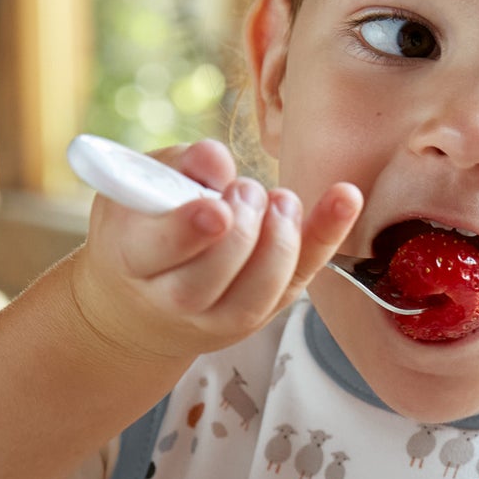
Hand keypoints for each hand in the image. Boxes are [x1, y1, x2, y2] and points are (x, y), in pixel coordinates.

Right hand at [68, 137, 361, 373]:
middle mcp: (174, 301)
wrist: (142, 302)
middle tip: (246, 189)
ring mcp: (220, 318)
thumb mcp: (140, 184)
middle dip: (243, 226)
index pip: (162, 250)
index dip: (190, 230)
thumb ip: (178, 165)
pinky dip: (326, 237)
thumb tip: (217, 160)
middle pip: (213, 274)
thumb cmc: (143, 227)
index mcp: (132, 259)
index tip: (218, 209)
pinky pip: (299, 279)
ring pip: (258, 290)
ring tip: (280, 200)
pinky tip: (345, 198)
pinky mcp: (262, 314)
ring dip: (281, 238)